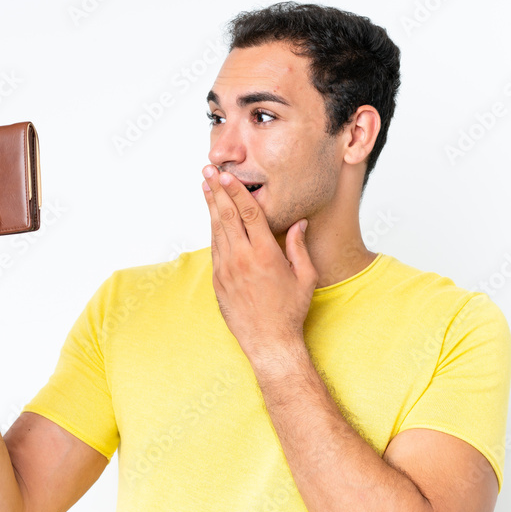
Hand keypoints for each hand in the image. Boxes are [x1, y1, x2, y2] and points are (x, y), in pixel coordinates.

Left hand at [201, 165, 317, 364]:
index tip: (227, 175)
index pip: (248, 213)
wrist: (269, 342)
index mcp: (265, 254)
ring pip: (216, 230)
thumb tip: (298, 223)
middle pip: (226, 216)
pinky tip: (212, 217)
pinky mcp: (218, 281)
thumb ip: (299, 247)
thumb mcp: (305, 277)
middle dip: (217, 190)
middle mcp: (242, 259)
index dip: (236, 191)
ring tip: (205, 186)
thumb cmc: (290, 311)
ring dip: (211, 206)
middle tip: (208, 170)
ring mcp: (226, 270)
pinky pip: (214, 249)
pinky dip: (212, 229)